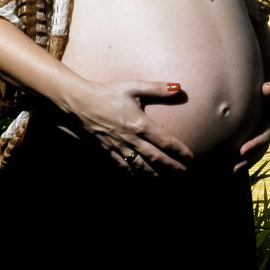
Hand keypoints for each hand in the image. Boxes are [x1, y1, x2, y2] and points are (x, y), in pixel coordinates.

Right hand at [66, 79, 194, 175]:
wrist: (79, 102)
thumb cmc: (108, 93)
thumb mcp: (134, 86)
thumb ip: (157, 88)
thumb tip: (179, 87)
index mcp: (140, 124)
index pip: (165, 141)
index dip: (179, 151)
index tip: (190, 157)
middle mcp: (131, 139)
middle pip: (155, 158)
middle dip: (170, 167)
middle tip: (183, 173)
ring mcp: (118, 147)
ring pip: (138, 166)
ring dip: (152, 176)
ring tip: (164, 183)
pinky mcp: (106, 151)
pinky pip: (121, 167)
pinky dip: (131, 175)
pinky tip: (137, 180)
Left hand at [234, 75, 269, 173]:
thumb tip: (266, 88)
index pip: (265, 135)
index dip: (255, 143)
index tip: (241, 151)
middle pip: (261, 149)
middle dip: (249, 159)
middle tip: (234, 168)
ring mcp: (265, 133)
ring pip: (257, 152)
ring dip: (246, 162)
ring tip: (232, 172)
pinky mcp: (258, 134)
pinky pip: (253, 148)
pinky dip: (244, 157)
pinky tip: (231, 164)